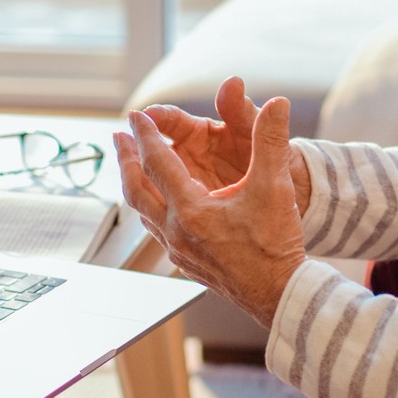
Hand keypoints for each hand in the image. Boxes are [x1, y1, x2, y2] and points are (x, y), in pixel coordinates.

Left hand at [115, 95, 307, 324]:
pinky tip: (157, 206)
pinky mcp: (186, 263)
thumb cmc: (276, 245)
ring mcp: (178, 251)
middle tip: (118, 138)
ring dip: (133, 185)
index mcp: (191, 209)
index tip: (137, 115)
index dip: (146, 134)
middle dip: (125, 159)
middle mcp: (176, 231)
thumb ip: (272, 141)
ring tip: (131, 169)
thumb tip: (279, 104)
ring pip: (142, 212)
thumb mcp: (275, 186)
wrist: (279, 293)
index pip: (157, 162)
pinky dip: (149, 208)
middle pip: (136, 189)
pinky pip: (155, 230)